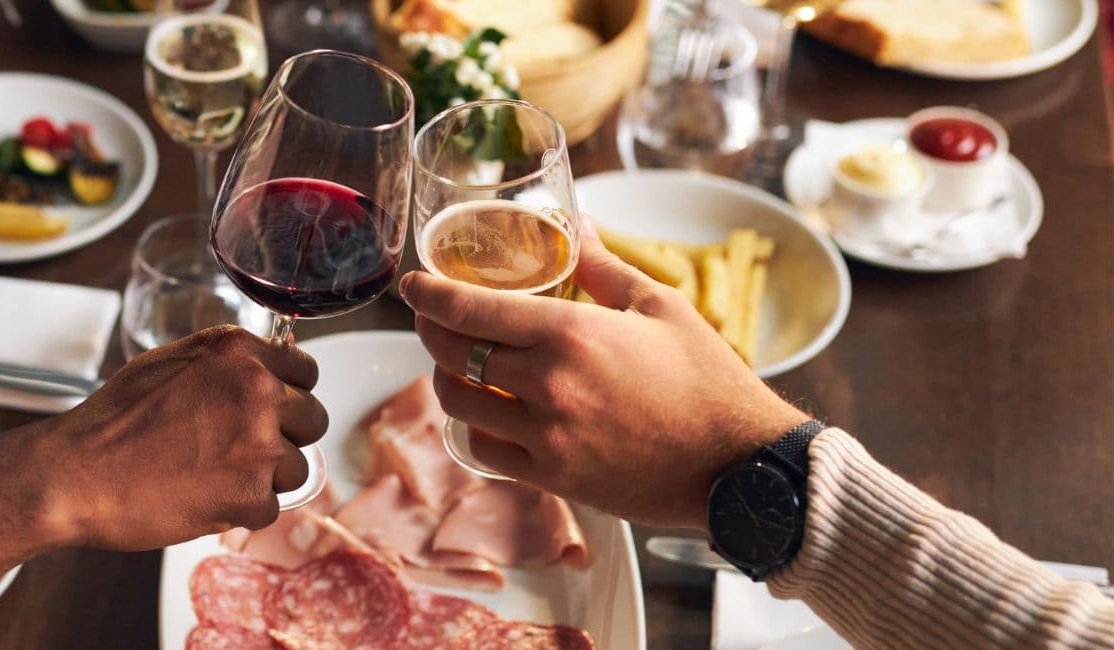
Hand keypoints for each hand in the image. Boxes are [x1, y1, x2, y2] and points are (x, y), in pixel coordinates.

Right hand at [0, 326, 327, 575]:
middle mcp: (257, 390)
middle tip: (239, 451)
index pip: (306, 372)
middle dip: (283, 438)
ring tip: (211, 477)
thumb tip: (261, 376)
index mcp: (238, 352)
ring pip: (296, 469)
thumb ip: (224, 366)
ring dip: (262, 479)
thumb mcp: (170, 363)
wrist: (76, 473)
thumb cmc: (113, 422)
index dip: (288, 396)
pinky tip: (201, 499)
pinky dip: (239, 512)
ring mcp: (258, 444)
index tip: (272, 412)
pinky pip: (269, 508)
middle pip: (312, 420)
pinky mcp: (250, 494)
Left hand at [401, 216, 807, 529]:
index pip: (472, 308)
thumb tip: (575, 224)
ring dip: (444, 378)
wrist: (738, 465)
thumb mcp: (660, 306)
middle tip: (432, 318)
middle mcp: (548, 384)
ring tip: (453, 362)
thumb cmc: (708, 380)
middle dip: (431, 331)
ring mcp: (545, 436)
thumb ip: (602, 266)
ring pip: (457, 403)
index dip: (429, 294)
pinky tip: (481, 411)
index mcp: (571, 333)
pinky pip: (483, 450)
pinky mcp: (551, 477)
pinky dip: (471, 427)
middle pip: (453, 354)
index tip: (412, 284)